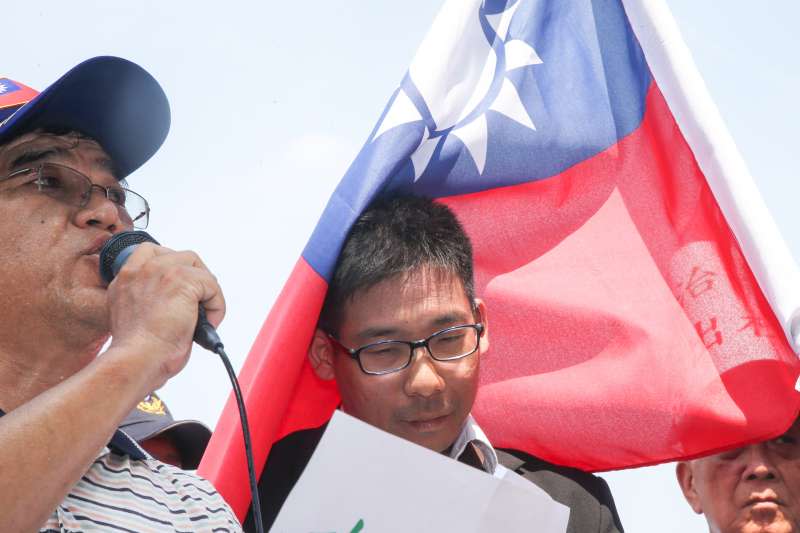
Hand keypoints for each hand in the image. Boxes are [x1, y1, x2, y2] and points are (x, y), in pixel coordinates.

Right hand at [104, 243, 225, 388]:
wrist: (137, 359)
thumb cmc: (137, 351)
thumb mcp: (133, 317)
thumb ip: (147, 301)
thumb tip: (173, 303)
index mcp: (126, 279)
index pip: (151, 252)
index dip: (173, 268)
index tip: (181, 289)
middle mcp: (141, 270)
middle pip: (182, 258)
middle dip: (197, 279)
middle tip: (199, 303)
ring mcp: (161, 271)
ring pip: (200, 270)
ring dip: (208, 292)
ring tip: (205, 315)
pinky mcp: (182, 281)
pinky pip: (212, 284)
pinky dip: (217, 305)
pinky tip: (209, 322)